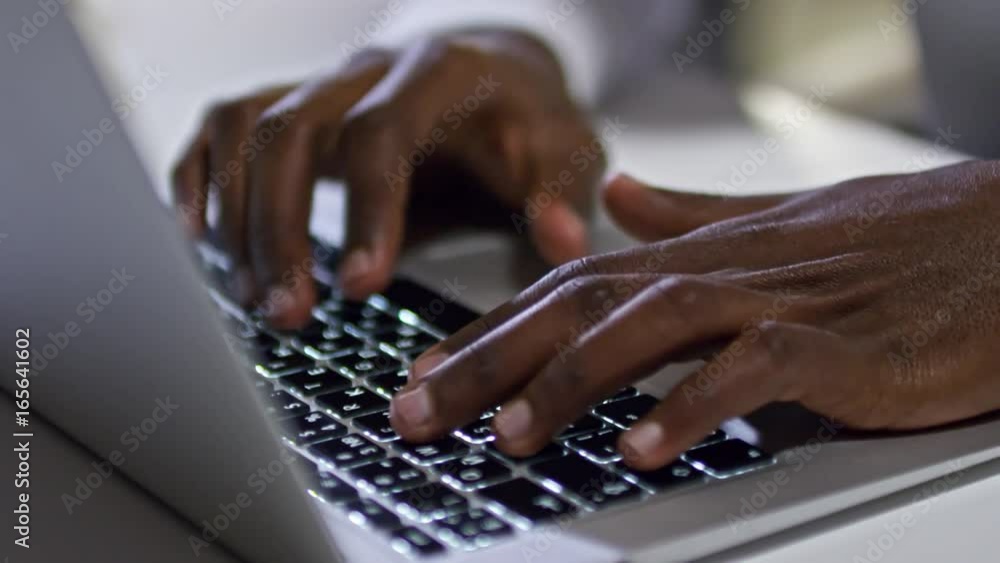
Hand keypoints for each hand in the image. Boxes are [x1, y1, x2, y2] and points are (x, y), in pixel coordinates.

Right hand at [171, 31, 602, 327]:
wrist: (492, 79)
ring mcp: (323, 84)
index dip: (367, 210)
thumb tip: (563, 240)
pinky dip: (201, 177)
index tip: (359, 289)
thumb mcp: (566, 151)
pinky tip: (203, 238)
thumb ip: (562, 192)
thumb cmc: (527, 125)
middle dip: (280, 228)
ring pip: (247, 128)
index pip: (383, 133)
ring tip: (256, 299)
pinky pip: (225, 124)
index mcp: (440, 74)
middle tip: (289, 313)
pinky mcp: (293, 104)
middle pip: (292, 129)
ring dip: (238, 217)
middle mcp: (368, 70)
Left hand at [390, 162, 999, 469]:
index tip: (423, 375)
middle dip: (488, 360)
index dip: (486, 331)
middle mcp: (720, 270)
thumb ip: (688, 215)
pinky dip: (693, 406)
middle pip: (579, 306)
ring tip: (506, 433)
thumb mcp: (774, 228)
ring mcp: (778, 303)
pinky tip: (642, 447)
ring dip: (570, 383)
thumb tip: (613, 201)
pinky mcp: (841, 346)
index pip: (565, 287)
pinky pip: (750, 371)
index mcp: (696, 251)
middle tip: (416, 412)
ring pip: (648, 329)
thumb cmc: (896, 241)